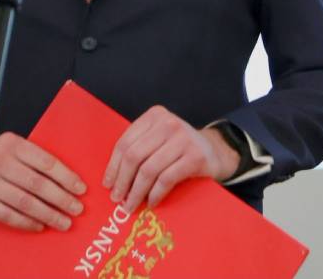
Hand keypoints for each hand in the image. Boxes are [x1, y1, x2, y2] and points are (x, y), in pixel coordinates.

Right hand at [0, 131, 85, 232]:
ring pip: (24, 202)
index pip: (46, 162)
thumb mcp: (11, 149)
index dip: (66, 177)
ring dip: (47, 214)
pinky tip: (40, 225)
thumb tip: (67, 180)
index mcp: (12, 144)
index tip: (80, 189)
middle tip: (76, 209)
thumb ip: (33, 159)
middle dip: (61, 199)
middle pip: (37, 183)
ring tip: (63, 222)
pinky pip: (7, 215)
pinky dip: (26, 222)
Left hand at [104, 105, 238, 211]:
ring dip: (136, 192)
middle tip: (117, 198)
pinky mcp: (194, 157)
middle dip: (122, 181)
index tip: (108, 184)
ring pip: (148, 170)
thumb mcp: (158, 139)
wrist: (215, 151)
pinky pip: (166, 179)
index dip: (113, 166)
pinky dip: (155, 194)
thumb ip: (139, 148)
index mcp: (154, 116)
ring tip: (131, 205)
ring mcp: (183, 139)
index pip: (125, 142)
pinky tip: (151, 202)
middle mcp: (168, 123)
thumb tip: (112, 178)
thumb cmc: (179, 148)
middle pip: (134, 156)